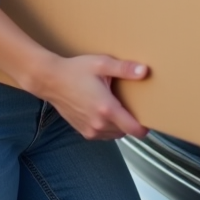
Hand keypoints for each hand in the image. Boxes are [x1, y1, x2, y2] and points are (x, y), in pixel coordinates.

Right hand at [31, 53, 149, 140]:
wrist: (50, 80)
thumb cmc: (75, 70)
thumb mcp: (101, 64)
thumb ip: (124, 68)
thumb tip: (144, 71)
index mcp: (106, 109)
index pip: (134, 129)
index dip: (145, 127)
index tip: (149, 118)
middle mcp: (99, 124)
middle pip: (126, 131)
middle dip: (131, 122)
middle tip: (132, 105)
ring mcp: (90, 130)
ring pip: (115, 134)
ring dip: (120, 125)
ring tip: (117, 107)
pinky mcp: (83, 131)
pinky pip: (103, 134)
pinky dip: (108, 127)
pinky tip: (104, 111)